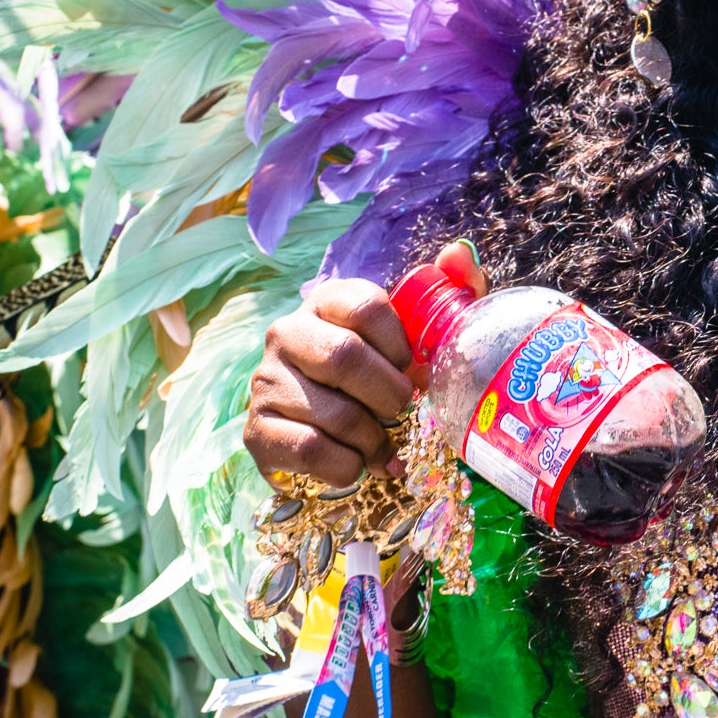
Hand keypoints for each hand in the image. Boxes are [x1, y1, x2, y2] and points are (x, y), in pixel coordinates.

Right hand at [243, 242, 485, 484]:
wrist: (317, 431)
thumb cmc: (376, 375)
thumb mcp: (415, 333)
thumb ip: (450, 289)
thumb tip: (461, 252)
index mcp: (326, 302)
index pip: (366, 306)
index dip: (399, 344)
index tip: (408, 366)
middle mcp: (287, 333)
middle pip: (345, 358)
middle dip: (388, 394)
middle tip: (400, 410)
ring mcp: (265, 381)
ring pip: (334, 413)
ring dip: (373, 438)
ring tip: (381, 443)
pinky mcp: (256, 430)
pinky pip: (311, 450)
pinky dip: (347, 465)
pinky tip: (355, 463)